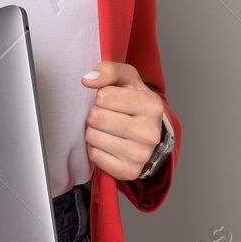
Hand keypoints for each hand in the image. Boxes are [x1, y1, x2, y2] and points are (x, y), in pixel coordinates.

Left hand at [82, 61, 164, 181]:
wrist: (147, 133)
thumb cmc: (133, 102)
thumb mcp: (126, 79)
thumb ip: (108, 70)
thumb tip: (88, 79)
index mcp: (152, 105)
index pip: (104, 96)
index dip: (102, 96)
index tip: (112, 101)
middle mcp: (150, 132)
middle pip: (96, 117)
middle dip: (96, 114)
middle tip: (108, 116)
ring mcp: (141, 155)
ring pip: (93, 137)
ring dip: (94, 131)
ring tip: (108, 130)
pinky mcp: (128, 171)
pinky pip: (94, 156)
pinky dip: (96, 149)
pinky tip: (108, 144)